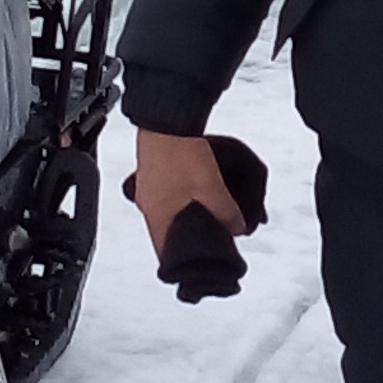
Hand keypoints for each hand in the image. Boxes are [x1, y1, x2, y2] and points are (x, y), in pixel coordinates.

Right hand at [128, 130, 244, 258]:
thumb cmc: (181, 152)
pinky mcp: (150, 173)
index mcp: (158, 216)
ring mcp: (146, 189)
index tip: (195, 263)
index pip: (165, 252)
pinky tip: (192, 193)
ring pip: (165, 214)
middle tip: (206, 237)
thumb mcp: (212, 189)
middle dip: (185, 238)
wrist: (166, 119)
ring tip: (204, 215)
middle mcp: (147, 206)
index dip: (180, 260)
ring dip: (182, 218)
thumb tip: (236, 229)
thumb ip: (226, 214)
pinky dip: (178, 201)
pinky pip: (164, 196)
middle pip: (165, 233)